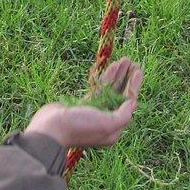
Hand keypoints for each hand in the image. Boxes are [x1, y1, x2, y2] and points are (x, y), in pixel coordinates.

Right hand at [26, 57, 142, 148]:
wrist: (51, 128)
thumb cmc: (79, 126)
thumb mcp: (106, 124)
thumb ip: (122, 115)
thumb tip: (132, 104)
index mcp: (113, 130)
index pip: (129, 104)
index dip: (134, 86)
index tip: (138, 71)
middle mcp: (106, 122)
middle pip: (121, 96)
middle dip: (128, 79)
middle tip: (134, 62)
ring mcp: (95, 112)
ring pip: (111, 90)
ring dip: (118, 74)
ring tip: (125, 59)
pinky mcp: (84, 105)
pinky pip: (99, 89)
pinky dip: (106, 77)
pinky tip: (111, 66)